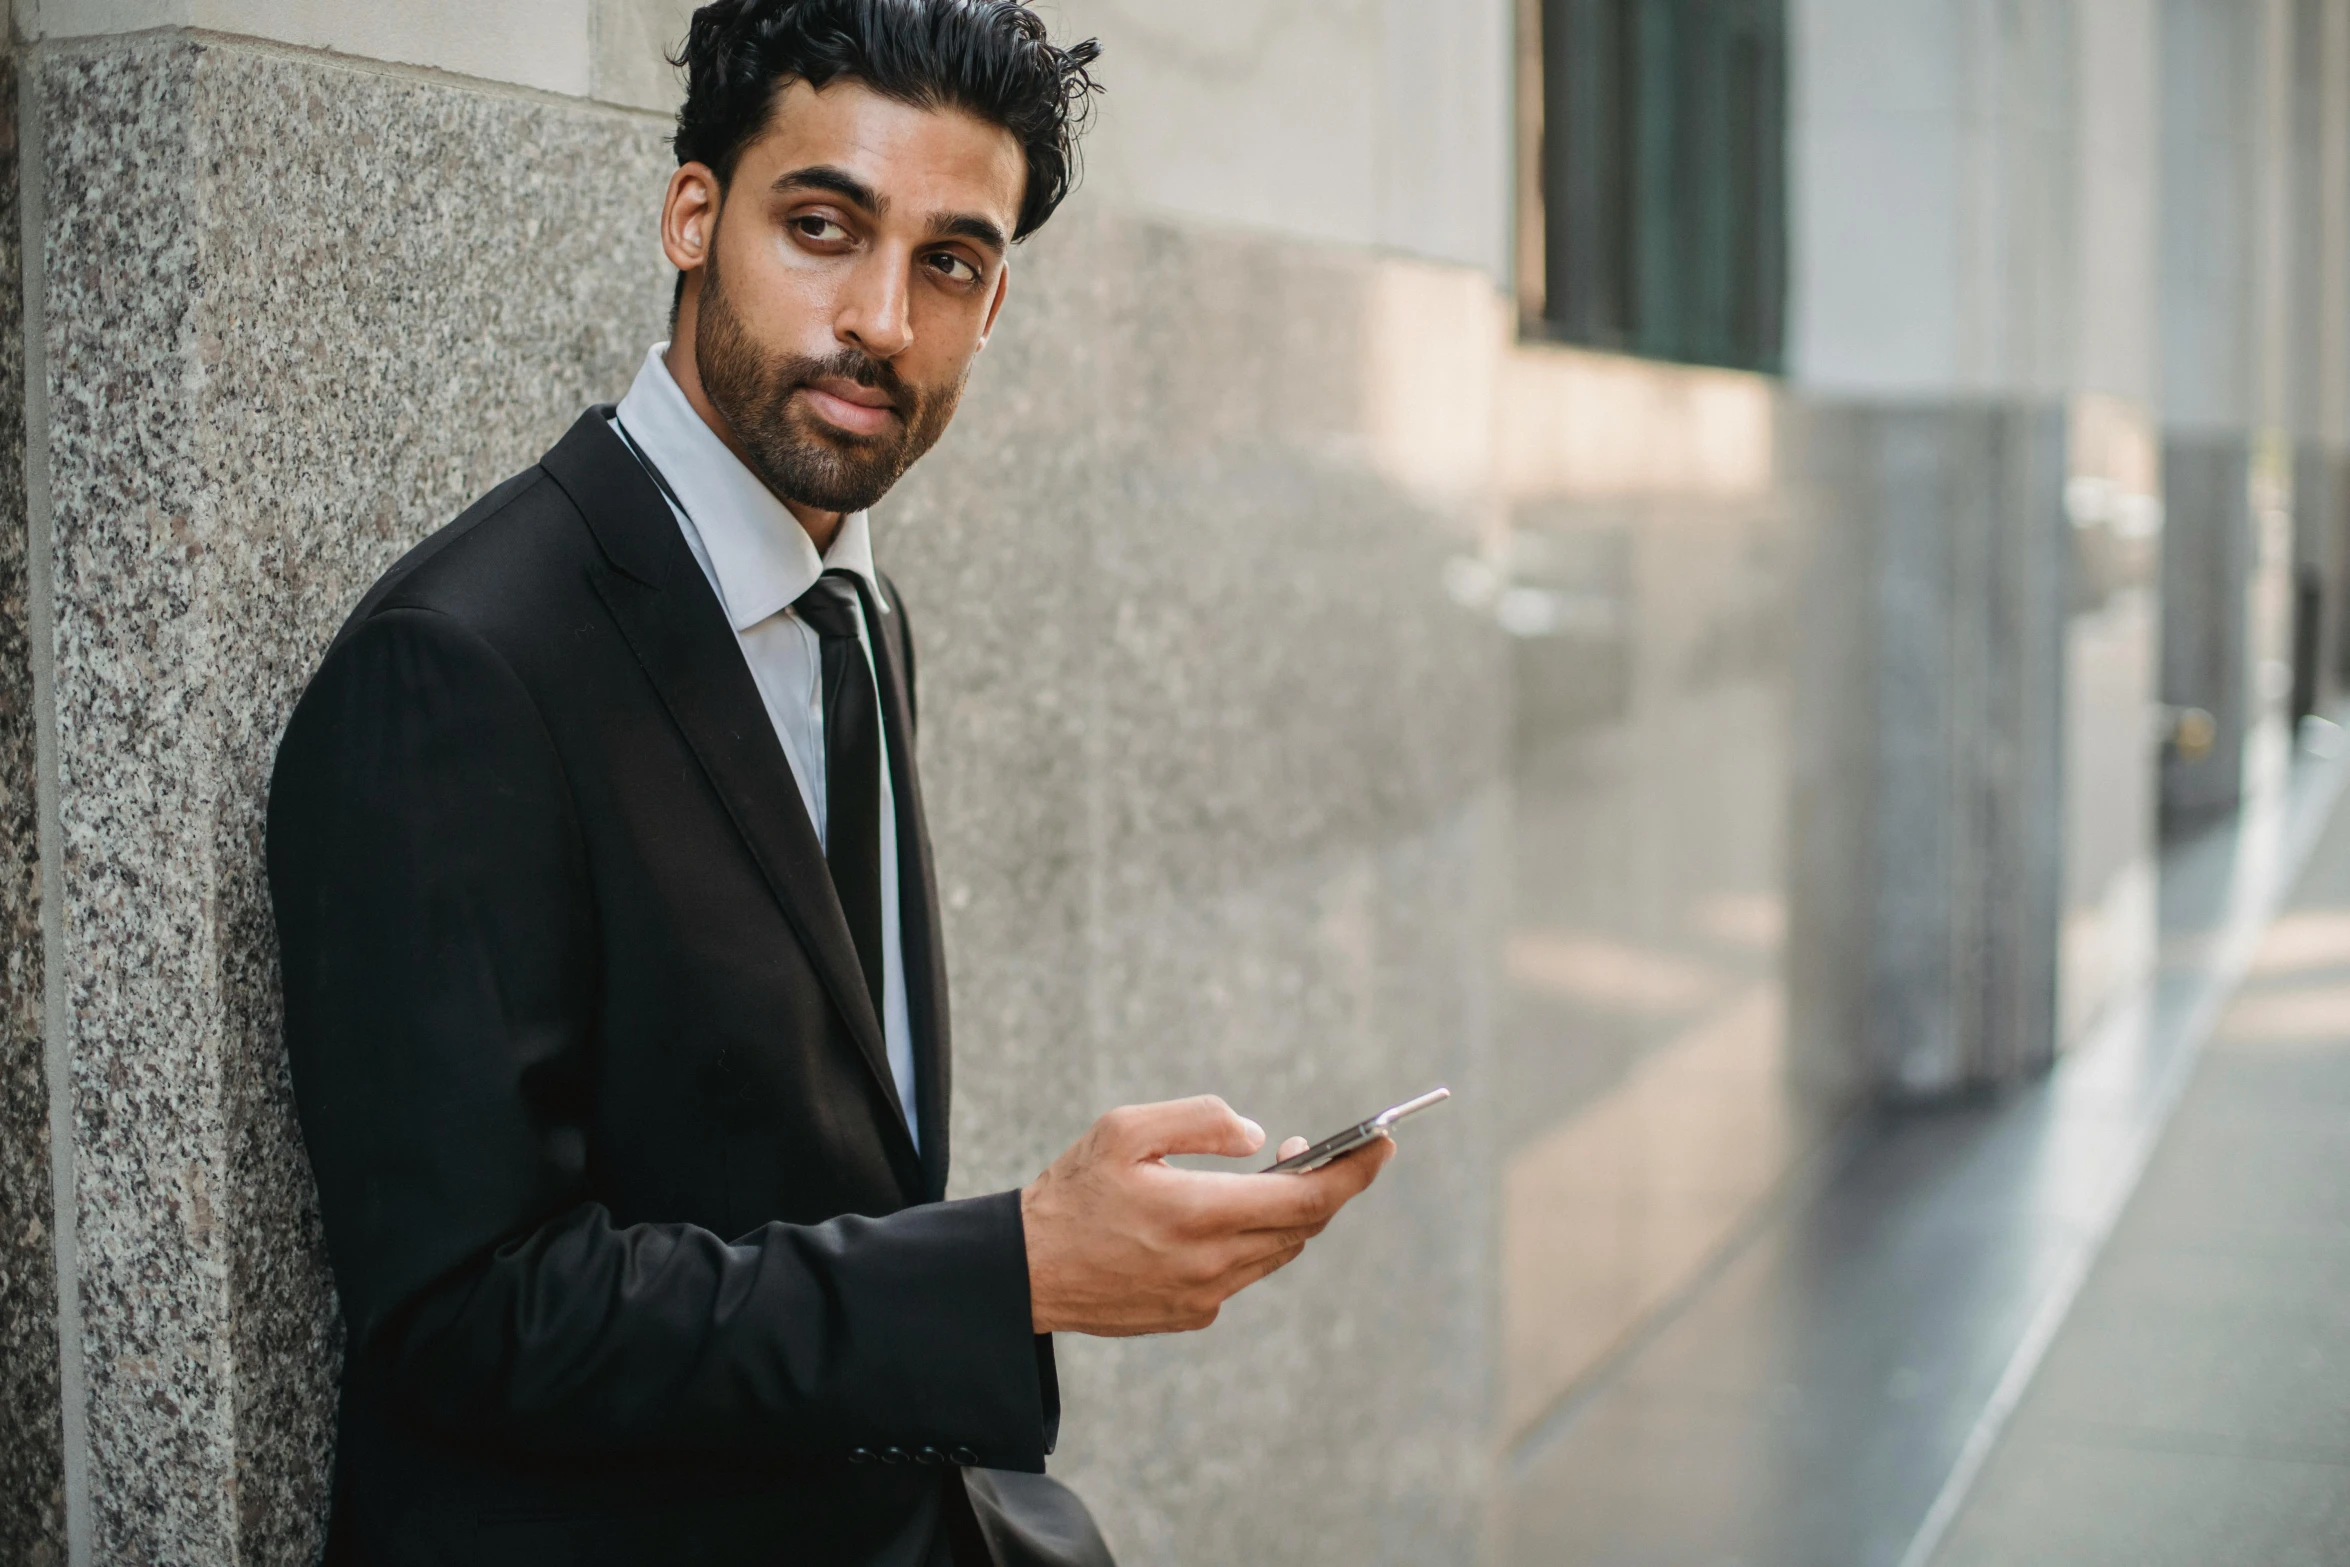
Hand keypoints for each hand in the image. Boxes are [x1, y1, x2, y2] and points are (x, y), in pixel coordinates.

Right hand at [1020, 1096, 1393, 1336]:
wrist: (1026, 1272)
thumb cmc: (1073, 1191)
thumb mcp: (1126, 1129)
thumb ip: (1201, 1121)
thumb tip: (1262, 1136)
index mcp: (1199, 1213)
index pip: (1307, 1198)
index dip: (1354, 1171)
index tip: (1383, 1143)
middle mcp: (1212, 1263)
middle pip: (1302, 1225)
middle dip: (1324, 1184)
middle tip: (1319, 1148)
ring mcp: (1205, 1296)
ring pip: (1278, 1250)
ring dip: (1289, 1213)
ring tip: (1272, 1174)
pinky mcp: (1193, 1315)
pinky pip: (1245, 1272)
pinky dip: (1252, 1240)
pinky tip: (1223, 1216)